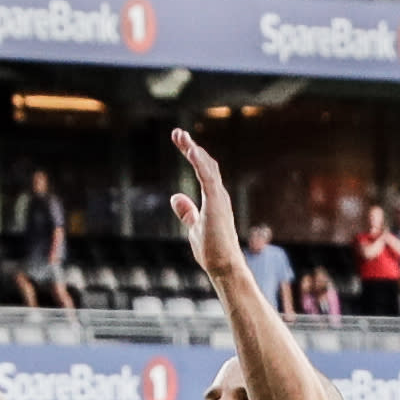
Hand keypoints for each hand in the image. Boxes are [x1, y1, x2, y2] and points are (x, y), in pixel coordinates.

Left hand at [167, 129, 244, 282]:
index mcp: (213, 199)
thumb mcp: (194, 227)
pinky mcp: (217, 204)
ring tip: (181, 136)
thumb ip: (187, 212)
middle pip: (205, 164)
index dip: (192, 153)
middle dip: (191, 147)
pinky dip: (200, 163)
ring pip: (207, 167)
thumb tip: (176, 197)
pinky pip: (208, 178)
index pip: (203, 170)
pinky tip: (192, 151)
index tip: (180, 140)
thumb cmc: (213, 250)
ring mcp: (219, 199)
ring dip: (194, 150)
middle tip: (177, 133)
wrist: (224, 267)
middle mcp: (219, 195)